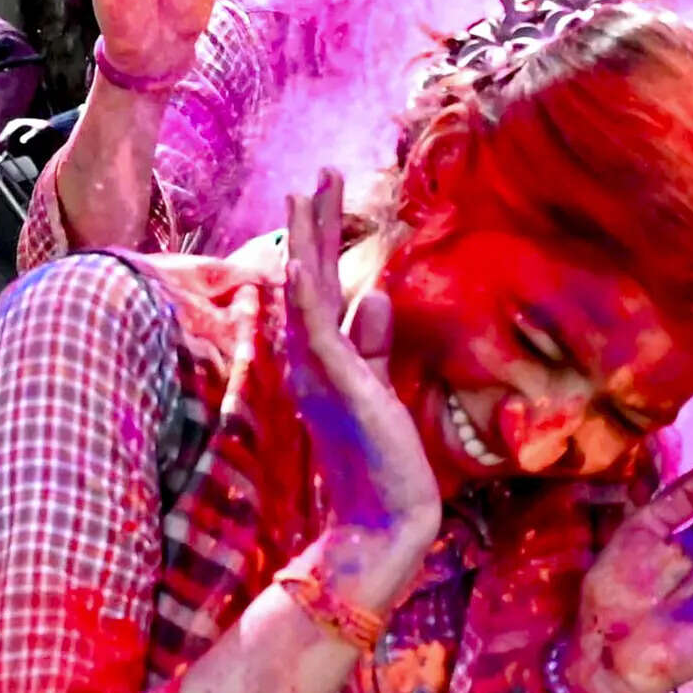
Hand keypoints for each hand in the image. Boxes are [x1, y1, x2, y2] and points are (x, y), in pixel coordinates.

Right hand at [284, 169, 441, 603]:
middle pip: (310, 278)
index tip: (323, 197)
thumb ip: (374, 345)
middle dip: (314, 224)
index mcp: (323, 360)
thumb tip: (377, 298)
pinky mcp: (337, 382)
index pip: (319, 289)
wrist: (386, 519)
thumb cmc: (384, 460)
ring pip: (308, 289)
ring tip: (309, 188)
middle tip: (316, 173)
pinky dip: (307, 289)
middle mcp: (312, 360)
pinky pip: (316, 326)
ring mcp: (320, 370)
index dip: (320, 242)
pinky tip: (305, 255)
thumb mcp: (380, 388)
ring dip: (309, 237)